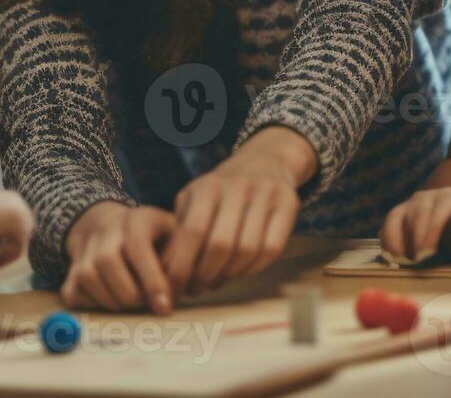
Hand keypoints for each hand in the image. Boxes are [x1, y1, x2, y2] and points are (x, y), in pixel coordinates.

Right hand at [63, 203, 176, 314]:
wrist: (115, 229)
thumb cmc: (157, 241)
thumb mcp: (176, 239)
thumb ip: (180, 259)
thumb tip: (176, 290)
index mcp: (138, 218)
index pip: (138, 246)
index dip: (151, 280)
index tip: (164, 308)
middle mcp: (107, 229)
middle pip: (108, 262)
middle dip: (131, 294)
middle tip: (147, 306)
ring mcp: (85, 249)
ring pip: (89, 278)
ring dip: (114, 302)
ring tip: (133, 304)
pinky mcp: (72, 271)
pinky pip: (74, 293)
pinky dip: (93, 306)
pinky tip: (113, 302)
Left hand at [162, 138, 303, 296]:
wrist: (264, 162)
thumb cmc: (219, 192)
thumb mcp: (193, 199)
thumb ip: (178, 232)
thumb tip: (162, 272)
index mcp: (208, 186)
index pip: (193, 231)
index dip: (182, 265)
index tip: (174, 286)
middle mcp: (238, 187)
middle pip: (221, 244)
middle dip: (204, 275)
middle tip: (195, 289)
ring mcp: (266, 194)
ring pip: (247, 250)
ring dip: (228, 275)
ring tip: (214, 282)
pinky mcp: (288, 204)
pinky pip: (271, 249)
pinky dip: (253, 268)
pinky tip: (239, 272)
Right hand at [380, 187, 450, 267]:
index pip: (439, 212)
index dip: (431, 232)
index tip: (427, 255)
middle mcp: (427, 197)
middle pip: (416, 213)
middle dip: (414, 239)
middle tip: (414, 263)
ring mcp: (410, 204)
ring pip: (395, 217)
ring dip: (395, 241)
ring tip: (399, 262)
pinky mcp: (397, 214)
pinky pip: (386, 225)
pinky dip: (386, 242)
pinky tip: (391, 260)